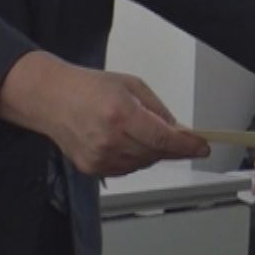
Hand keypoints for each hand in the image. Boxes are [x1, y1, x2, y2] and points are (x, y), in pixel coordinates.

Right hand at [0, 52, 207, 176]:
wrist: (51, 99)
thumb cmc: (88, 88)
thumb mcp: (131, 85)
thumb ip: (157, 109)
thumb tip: (179, 130)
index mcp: (120, 114)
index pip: (163, 138)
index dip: (187, 145)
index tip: (203, 147)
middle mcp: (109, 139)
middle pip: (156, 153)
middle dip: (171, 146)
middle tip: (178, 136)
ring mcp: (99, 157)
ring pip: (143, 163)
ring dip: (152, 151)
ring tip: (138, 130)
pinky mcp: (92, 168)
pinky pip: (126, 169)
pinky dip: (134, 158)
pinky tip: (124, 140)